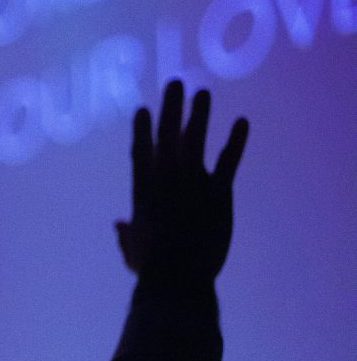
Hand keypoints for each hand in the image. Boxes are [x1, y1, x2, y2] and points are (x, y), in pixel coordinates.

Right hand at [116, 80, 248, 284]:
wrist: (177, 276)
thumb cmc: (151, 270)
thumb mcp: (133, 250)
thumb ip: (127, 234)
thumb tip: (119, 226)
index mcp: (143, 193)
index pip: (141, 153)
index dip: (142, 129)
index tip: (143, 109)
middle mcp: (165, 180)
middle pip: (167, 136)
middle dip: (171, 108)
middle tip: (174, 83)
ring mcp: (192, 183)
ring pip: (195, 140)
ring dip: (199, 114)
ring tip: (202, 93)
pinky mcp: (218, 192)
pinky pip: (229, 160)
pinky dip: (236, 140)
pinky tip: (242, 122)